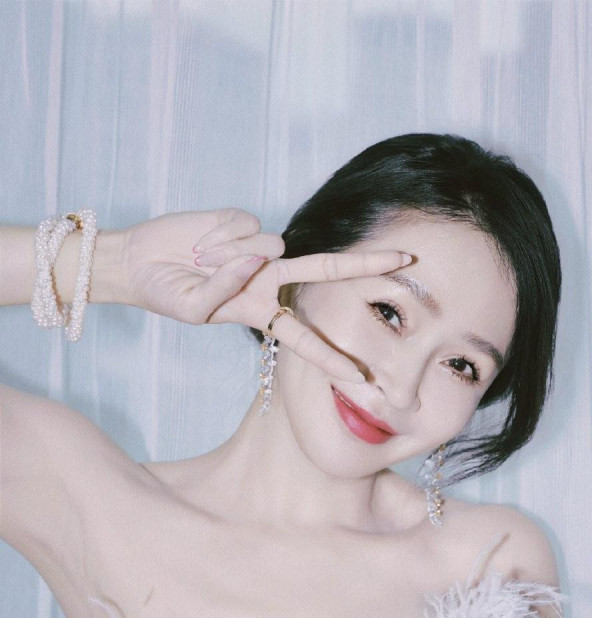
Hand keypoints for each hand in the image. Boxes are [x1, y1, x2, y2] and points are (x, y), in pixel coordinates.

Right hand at [117, 208, 410, 382]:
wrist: (139, 262)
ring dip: (230, 256)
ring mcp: (260, 249)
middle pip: (327, 272)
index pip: (305, 338)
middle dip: (366, 266)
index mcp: (263, 313)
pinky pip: (245, 227)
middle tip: (406, 261)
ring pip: (270, 247)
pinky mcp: (243, 220)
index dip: (331, 357)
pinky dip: (219, 236)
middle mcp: (270, 279)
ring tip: (200, 261)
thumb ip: (229, 288)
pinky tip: (201, 242)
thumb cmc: (169, 295)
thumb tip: (259, 256)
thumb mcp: (195, 310)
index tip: (362, 377)